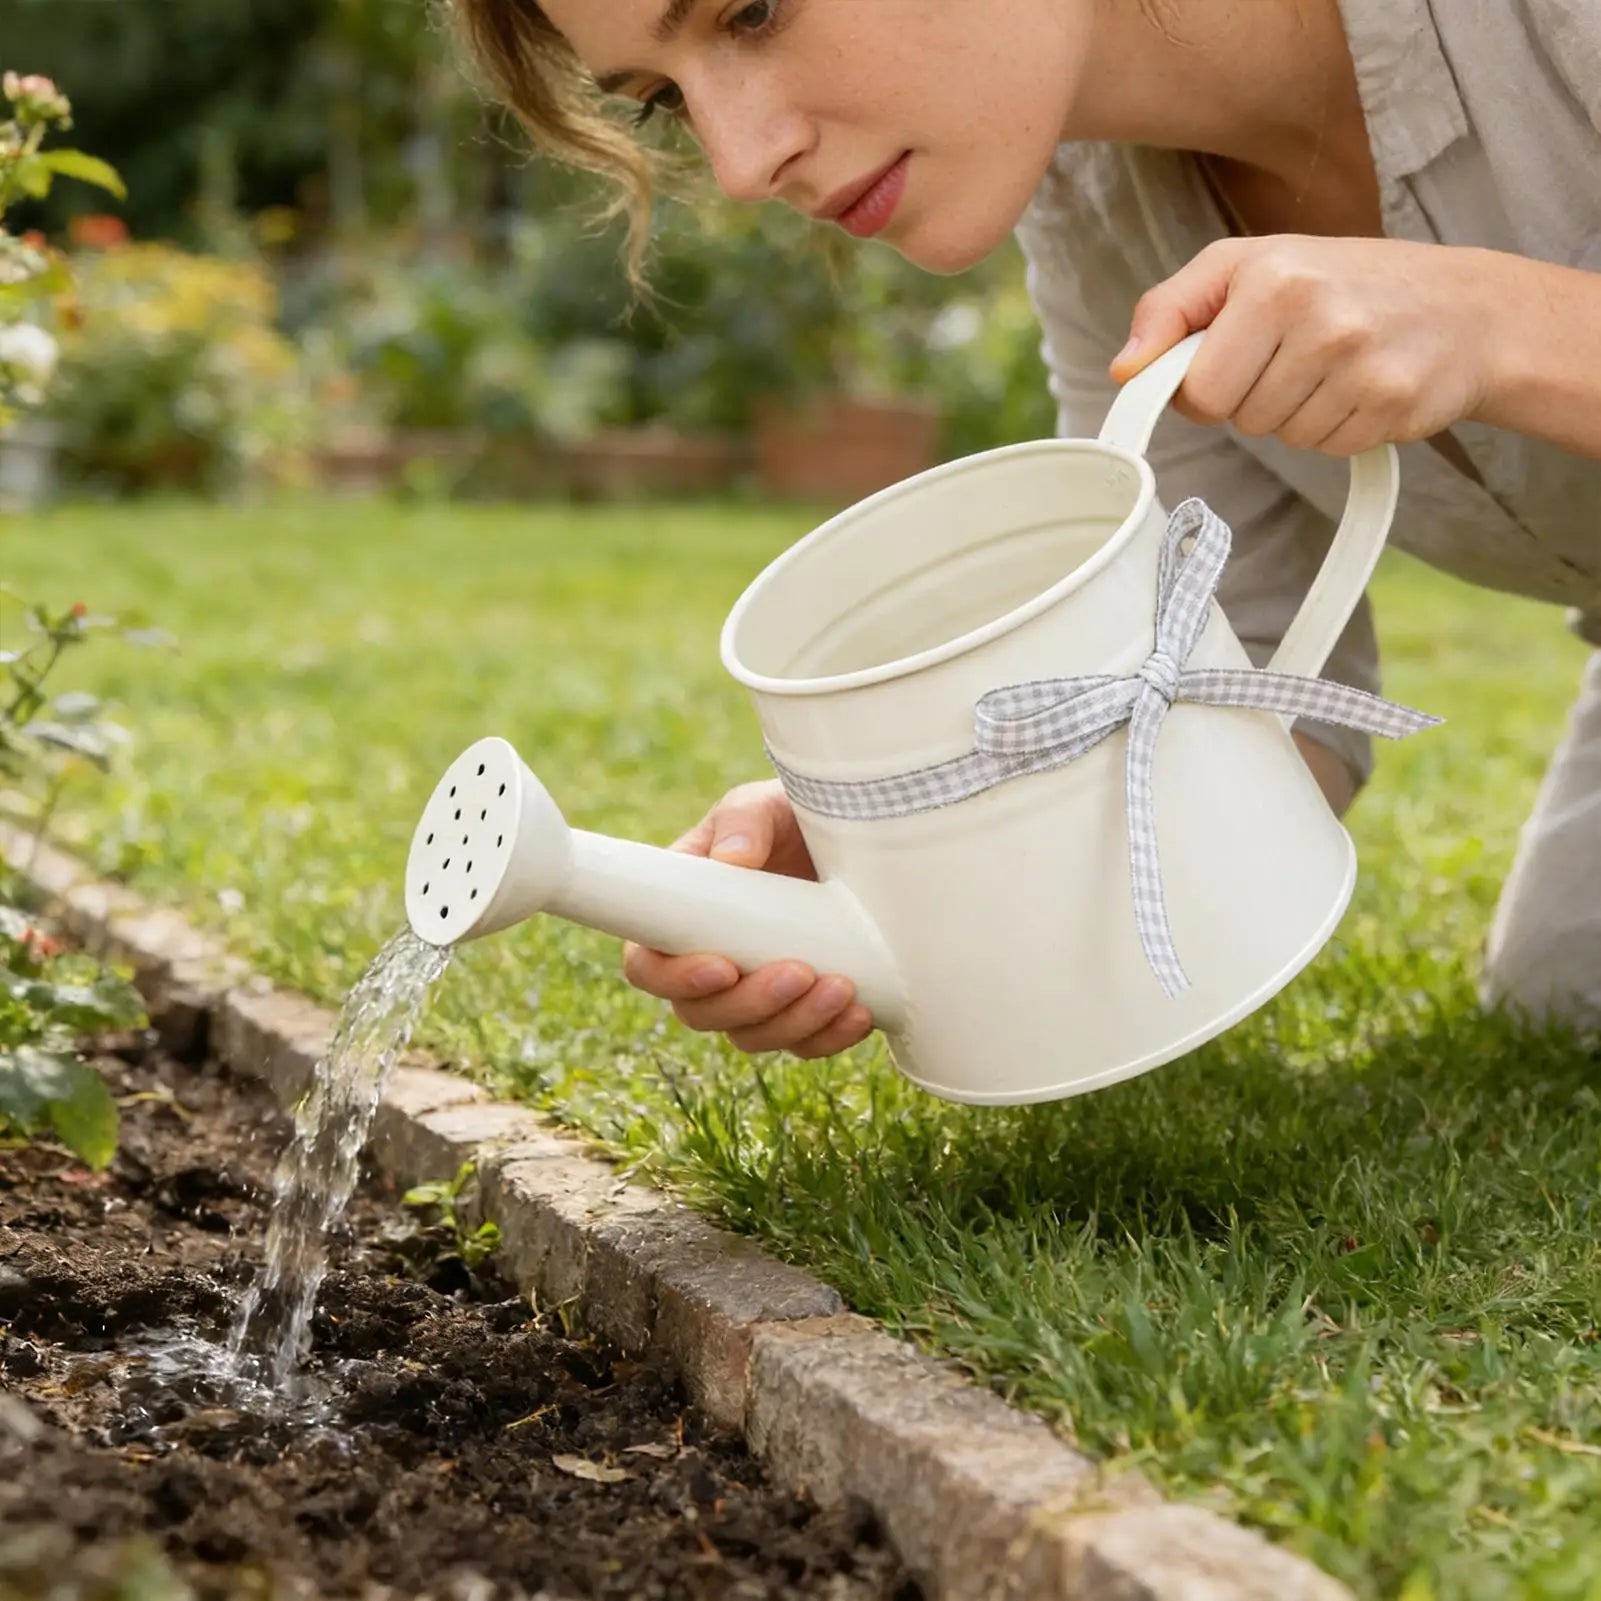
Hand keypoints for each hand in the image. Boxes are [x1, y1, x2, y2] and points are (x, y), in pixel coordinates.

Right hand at [620, 780, 875, 1058]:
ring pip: (754, 1036)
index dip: (675, 979)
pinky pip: (804, 1042)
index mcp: (682, 914)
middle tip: (800, 971)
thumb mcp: (764, 804)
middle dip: (751, 1004)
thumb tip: (732, 860)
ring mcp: (756, 988)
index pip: (649, 967)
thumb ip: (742, 820)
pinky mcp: (801, 1006)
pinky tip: (861, 1013)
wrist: (859, 836)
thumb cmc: (791, 815)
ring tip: (842, 988)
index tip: (723, 967)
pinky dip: (830, 1036)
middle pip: (703, 1013)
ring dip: (795, 1023)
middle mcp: (712, 960)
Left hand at [1109, 235, 1509, 456]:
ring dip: (1296, 415)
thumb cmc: (1341, 282)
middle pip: (1239, 417)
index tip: (1234, 362)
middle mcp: (1320, 317)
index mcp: (1272, 278)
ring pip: (1282, 438)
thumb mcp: (1249, 266)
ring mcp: (1361, 363)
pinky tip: (1361, 387)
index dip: (1207, 389)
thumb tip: (1125, 368)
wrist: (1466, 307)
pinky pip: (1327, 449)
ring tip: (1333, 368)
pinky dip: (1336, 429)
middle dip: (1253, 400)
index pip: (1198, 390)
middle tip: (1293, 358)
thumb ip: (1172, 308)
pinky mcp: (1393, 403)